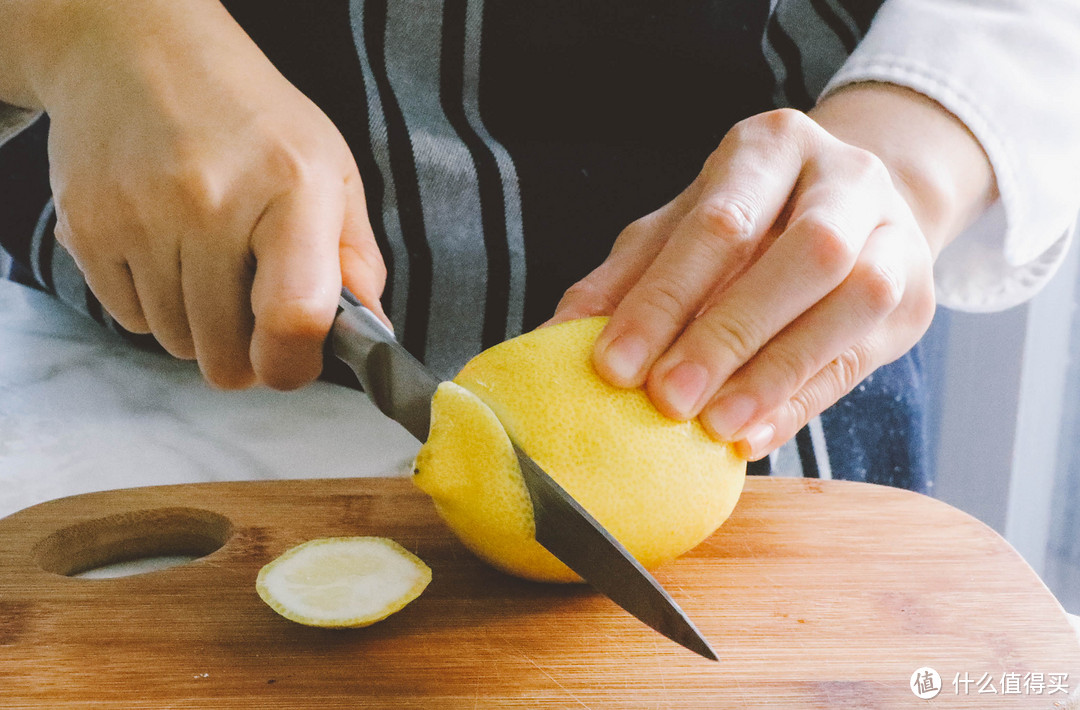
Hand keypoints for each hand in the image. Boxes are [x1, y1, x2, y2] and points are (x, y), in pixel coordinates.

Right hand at [28, 0, 386, 389]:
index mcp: (292, 186)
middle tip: (252, 309)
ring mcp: (140, 214)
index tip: (293, 364)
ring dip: (198, 327)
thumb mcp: (329, 170)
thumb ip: (356, 258)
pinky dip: (153, 306)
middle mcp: (211, 200)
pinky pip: (128, 319)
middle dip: (244, 351)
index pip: (294, 315)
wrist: (137, 53)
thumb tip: (371, 334)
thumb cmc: (251, 120)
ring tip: (208, 264)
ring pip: (174, 343)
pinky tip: (166, 252)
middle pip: (224, 352)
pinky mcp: (86, 226)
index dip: (294, 365)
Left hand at [551, 85, 993, 459]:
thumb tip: (558, 336)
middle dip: (730, 333)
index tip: (614, 365)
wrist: (850, 206)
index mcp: (774, 147)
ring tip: (715, 425)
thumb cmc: (747, 217)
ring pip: (856, 301)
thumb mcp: (679, 228)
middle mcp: (847, 179)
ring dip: (778, 372)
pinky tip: (753, 434)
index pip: (719, 224)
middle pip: (806, 253)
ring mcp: (896, 235)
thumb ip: (627, 276)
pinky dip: (800, 401)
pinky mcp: (917, 299)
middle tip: (668, 399)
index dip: (664, 299)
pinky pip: (861, 357)